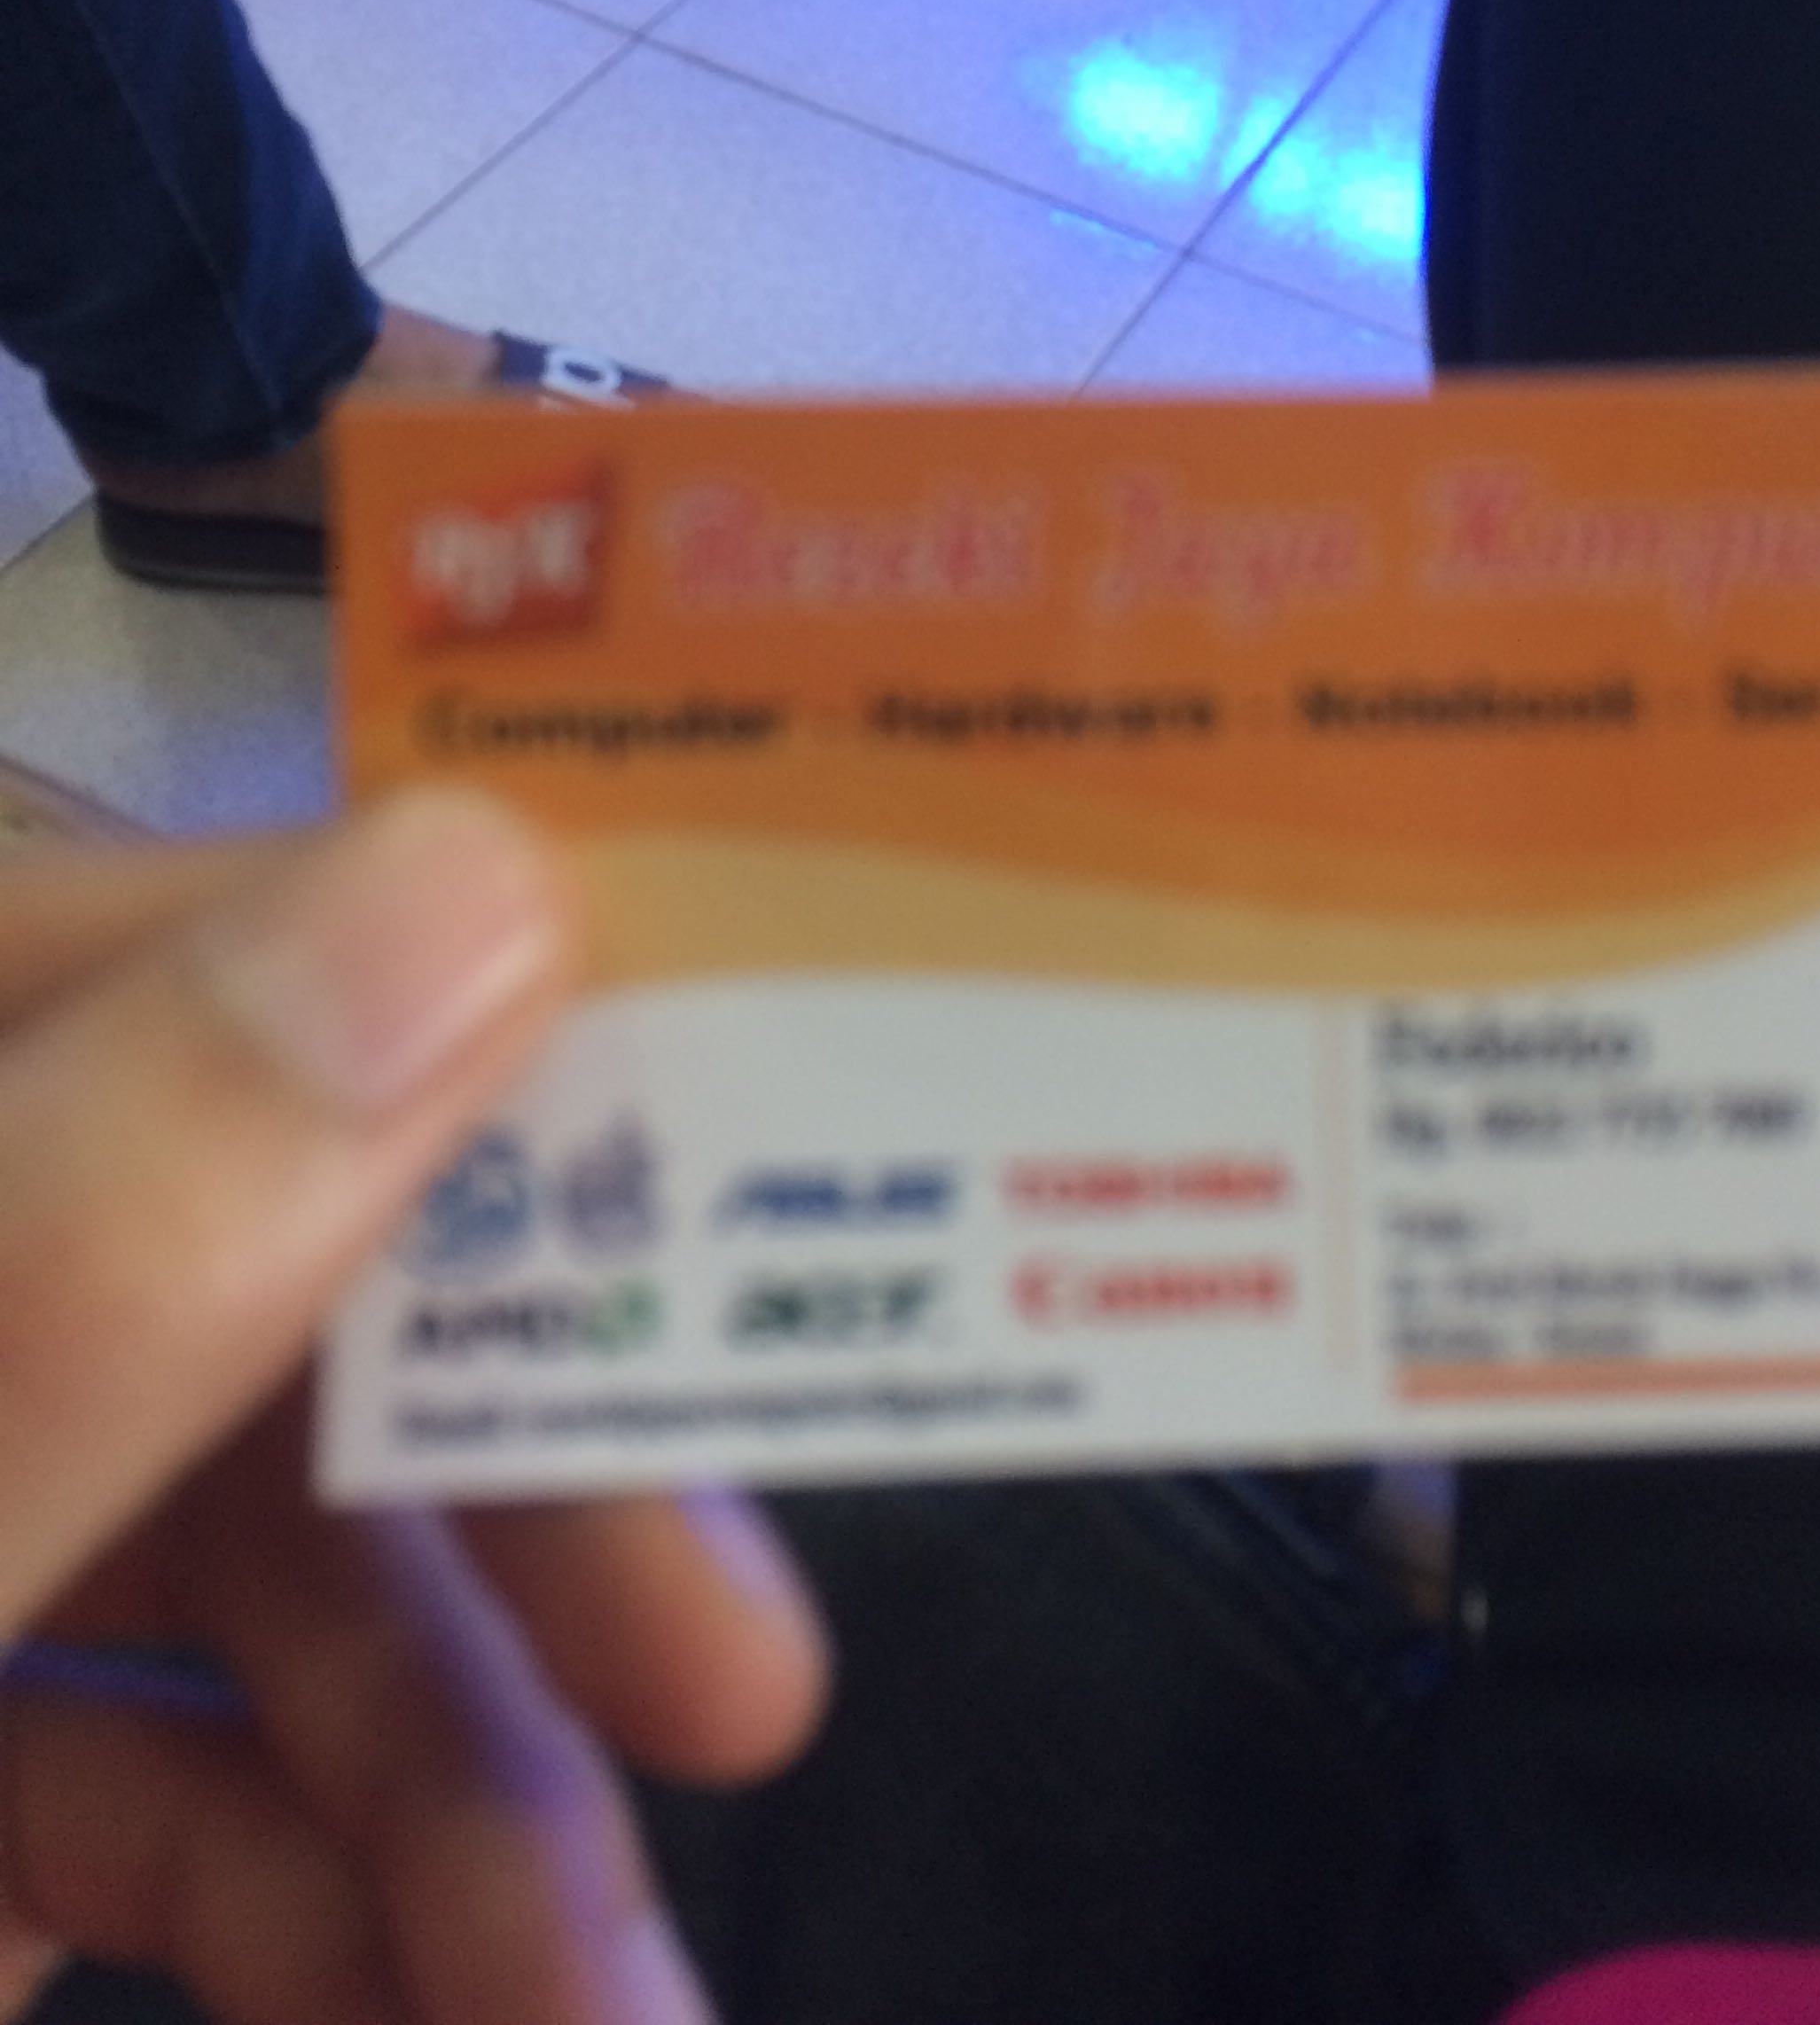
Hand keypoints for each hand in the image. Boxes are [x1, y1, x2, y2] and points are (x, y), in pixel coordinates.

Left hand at [0, 795, 828, 2024]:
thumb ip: (93, 1241)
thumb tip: (481, 879)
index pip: (175, 953)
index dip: (472, 1017)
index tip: (754, 1141)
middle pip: (256, 1281)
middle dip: (511, 1515)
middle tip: (743, 1688)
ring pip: (235, 1549)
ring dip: (453, 1780)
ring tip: (600, 2009)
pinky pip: (145, 1746)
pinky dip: (313, 1879)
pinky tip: (452, 2004)